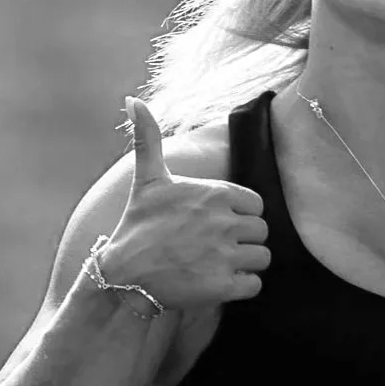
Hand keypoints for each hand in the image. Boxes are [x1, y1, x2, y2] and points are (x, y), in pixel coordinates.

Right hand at [102, 96, 270, 308]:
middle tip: (217, 247)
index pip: (256, 204)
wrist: (122, 274)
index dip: (241, 215)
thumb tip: (132, 100)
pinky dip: (242, 286)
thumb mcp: (147, 179)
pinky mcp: (223, 285)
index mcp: (215, 193)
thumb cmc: (138, 224)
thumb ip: (148, 139)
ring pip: (262, 257)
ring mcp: (224, 254)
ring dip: (246, 263)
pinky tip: (219, 282)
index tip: (218, 223)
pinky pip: (255, 284)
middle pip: (262, 231)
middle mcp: (224, 221)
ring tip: (218, 265)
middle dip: (244, 240)